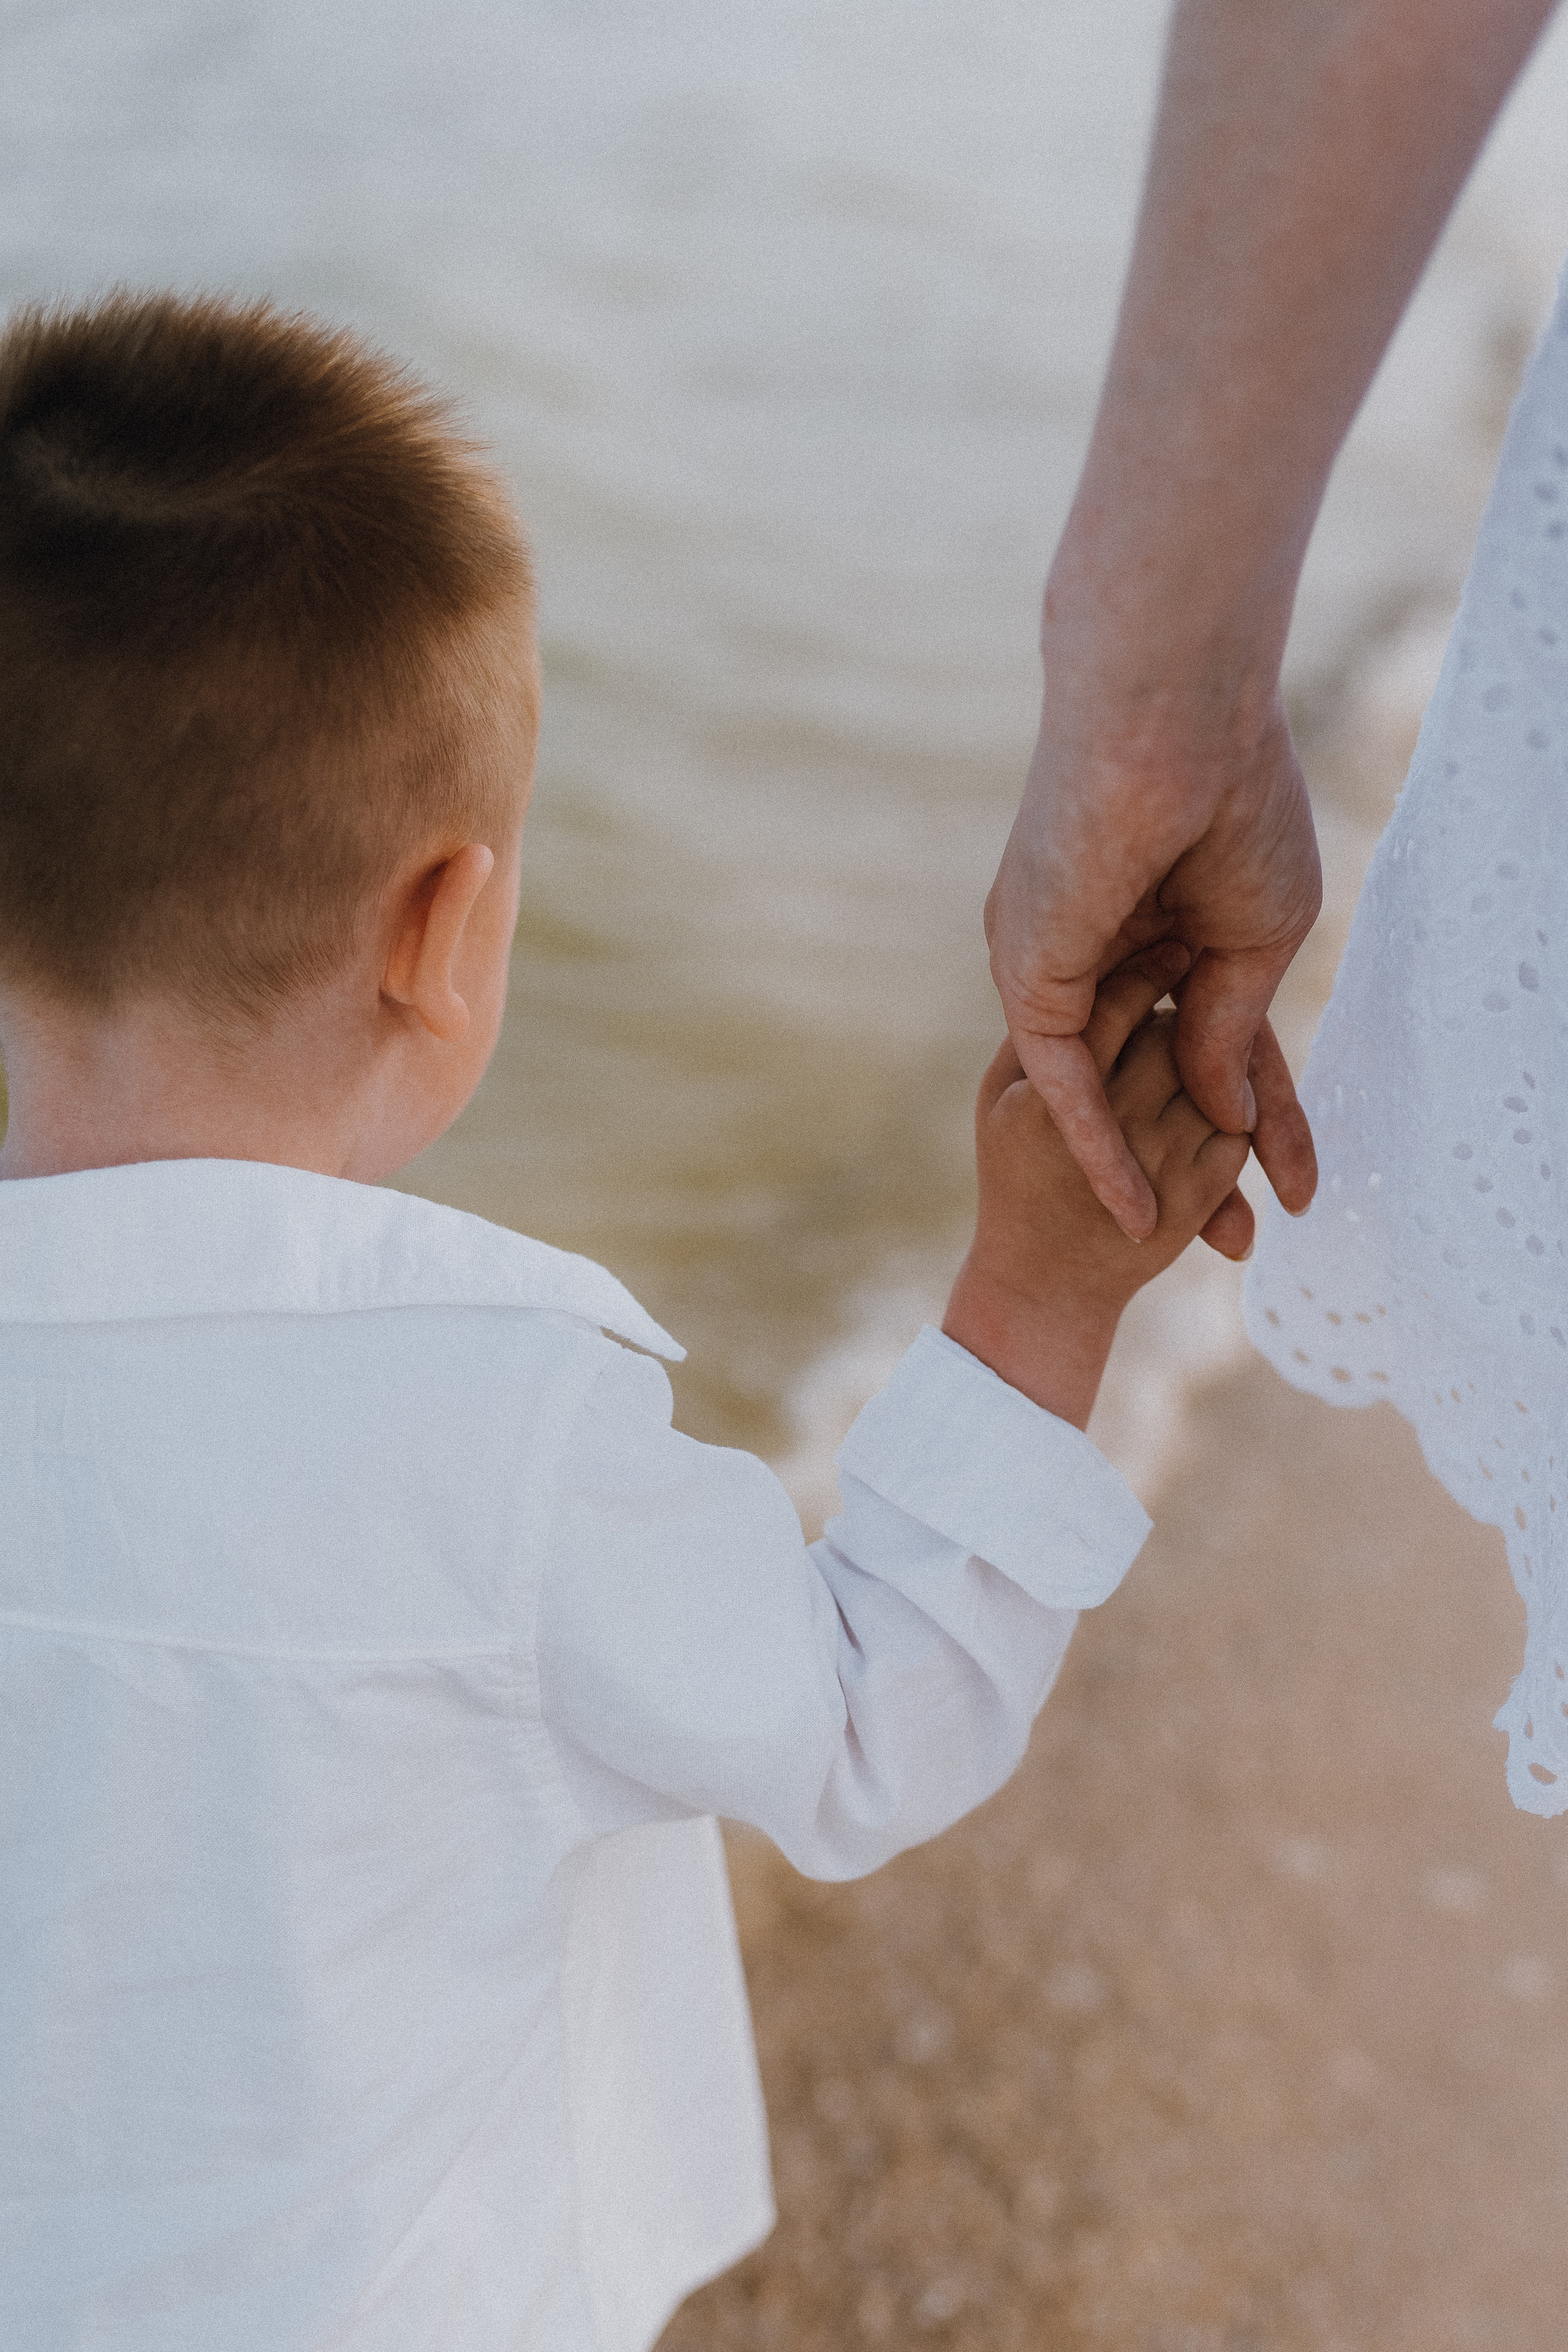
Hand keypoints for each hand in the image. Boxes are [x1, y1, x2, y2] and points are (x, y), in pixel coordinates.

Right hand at [943, 943, 1252, 1427]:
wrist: (1046, 1286)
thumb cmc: (1013, 1179)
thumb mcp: (997, 1100)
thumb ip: (1029, 1034)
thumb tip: (1070, 964)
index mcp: (1047, 1101)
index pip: (1113, 1012)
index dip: (1146, 973)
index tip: (1169, 944)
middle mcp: (1111, 1130)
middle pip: (1172, 1039)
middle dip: (1188, 1008)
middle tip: (1199, 975)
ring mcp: (1161, 1164)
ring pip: (1213, 1080)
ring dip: (1214, 1056)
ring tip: (1204, 1037)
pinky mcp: (1199, 1198)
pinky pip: (1236, 1130)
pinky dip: (1232, 1107)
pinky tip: (1212, 1097)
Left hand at [985, 684, 1320, 1255]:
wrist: (1177, 719)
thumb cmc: (1233, 800)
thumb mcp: (1255, 938)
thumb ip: (1228, 1032)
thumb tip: (1226, 1122)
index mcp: (1154, 933)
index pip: (1200, 1051)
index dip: (1246, 1126)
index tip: (1286, 1190)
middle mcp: (1097, 956)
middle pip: (1149, 1089)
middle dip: (1196, 1172)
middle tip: (1242, 1245)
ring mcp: (1057, 966)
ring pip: (1111, 1096)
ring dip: (1157, 1176)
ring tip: (1212, 1249)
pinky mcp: (1029, 972)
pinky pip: (1062, 1081)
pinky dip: (1098, 1146)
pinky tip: (1133, 1210)